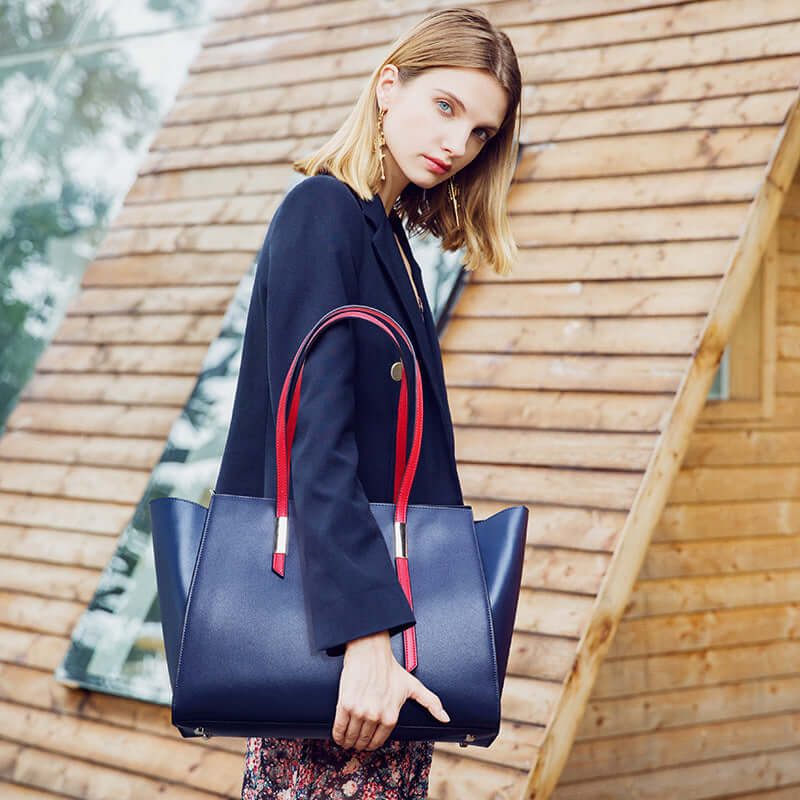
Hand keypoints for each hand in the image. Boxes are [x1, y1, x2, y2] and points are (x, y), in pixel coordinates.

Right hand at [332, 629, 449, 750]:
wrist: (370, 651)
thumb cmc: (391, 668)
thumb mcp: (413, 686)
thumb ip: (431, 703)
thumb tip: (446, 719)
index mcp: (391, 715)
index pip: (378, 741)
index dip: (371, 744)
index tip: (366, 743)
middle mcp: (375, 716)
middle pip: (363, 740)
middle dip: (358, 745)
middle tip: (354, 743)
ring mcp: (360, 711)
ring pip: (350, 736)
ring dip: (347, 742)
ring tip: (346, 741)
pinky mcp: (345, 704)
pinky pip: (339, 727)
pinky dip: (337, 734)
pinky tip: (338, 736)